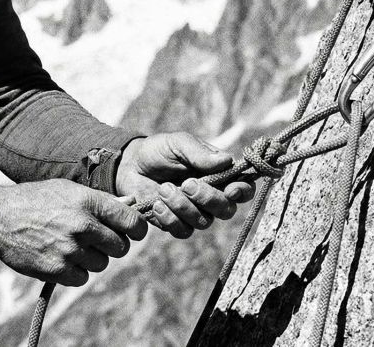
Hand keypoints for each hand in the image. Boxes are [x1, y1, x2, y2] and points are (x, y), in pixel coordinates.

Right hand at [0, 179, 147, 286]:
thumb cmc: (35, 200)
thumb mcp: (68, 190)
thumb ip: (99, 201)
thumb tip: (130, 208)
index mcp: (89, 202)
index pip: (132, 223)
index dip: (137, 230)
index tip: (132, 233)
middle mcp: (82, 226)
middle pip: (120, 247)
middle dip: (111, 245)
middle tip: (94, 239)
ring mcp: (70, 250)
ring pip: (101, 264)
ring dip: (91, 258)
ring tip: (70, 245)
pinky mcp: (57, 270)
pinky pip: (82, 278)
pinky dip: (74, 271)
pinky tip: (60, 257)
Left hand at [115, 133, 254, 238]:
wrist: (130, 164)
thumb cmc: (159, 150)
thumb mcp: (178, 143)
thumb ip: (200, 152)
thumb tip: (227, 160)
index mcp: (219, 175)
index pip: (243, 189)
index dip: (243, 192)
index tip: (231, 189)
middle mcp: (211, 197)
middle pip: (226, 210)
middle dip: (208, 199)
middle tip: (187, 184)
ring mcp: (194, 212)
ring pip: (203, 222)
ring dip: (183, 206)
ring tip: (164, 188)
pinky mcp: (176, 223)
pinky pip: (182, 231)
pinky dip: (169, 218)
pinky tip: (156, 203)